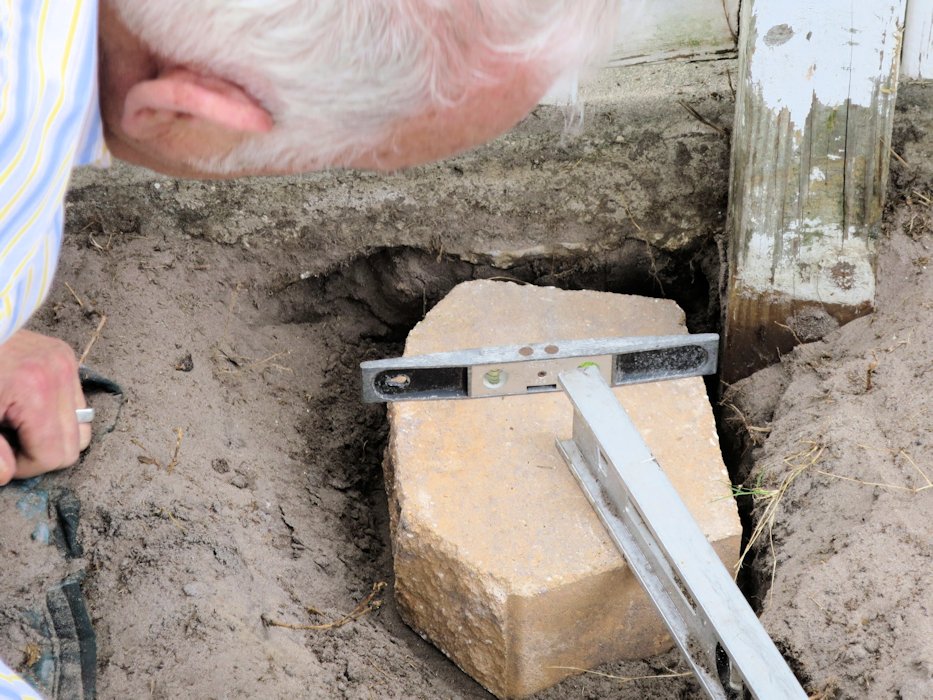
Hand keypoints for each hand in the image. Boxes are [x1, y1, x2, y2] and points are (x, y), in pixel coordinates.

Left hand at [0, 330, 90, 484]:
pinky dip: (57, 414)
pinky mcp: (65, 357)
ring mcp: (65, 363)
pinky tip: (29, 408)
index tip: (3, 456)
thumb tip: (7, 475)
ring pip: (82, 426)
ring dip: (54, 435)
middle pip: (75, 444)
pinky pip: (77, 403)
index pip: (55, 454)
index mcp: (34, 391)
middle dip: (43, 452)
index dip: (27, 466)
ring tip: (22, 426)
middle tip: (11, 442)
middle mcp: (59, 375)